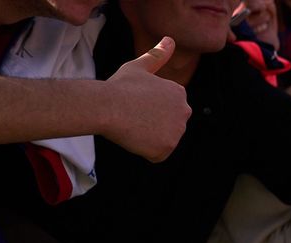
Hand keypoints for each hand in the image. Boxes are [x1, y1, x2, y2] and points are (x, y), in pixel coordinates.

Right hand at [101, 37, 190, 162]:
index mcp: (179, 93)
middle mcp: (184, 112)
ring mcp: (177, 131)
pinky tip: (135, 138)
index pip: (167, 109)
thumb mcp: (139, 67)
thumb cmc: (119, 86)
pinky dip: (147, 152)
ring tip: (134, 126)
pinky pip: (158, 155)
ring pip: (163, 140)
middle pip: (168, 125)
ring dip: (149, 138)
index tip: (136, 104)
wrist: (106, 106)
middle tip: (134, 116)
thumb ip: (157, 56)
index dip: (148, 109)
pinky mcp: (167, 148)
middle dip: (153, 125)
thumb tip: (170, 39)